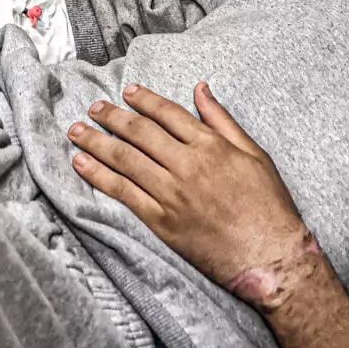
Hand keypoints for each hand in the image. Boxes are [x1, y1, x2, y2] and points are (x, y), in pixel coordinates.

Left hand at [72, 83, 318, 296]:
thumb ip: (222, 121)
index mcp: (211, 146)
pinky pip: (124, 194)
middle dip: (112, 117)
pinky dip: (99, 177)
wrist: (272, 258)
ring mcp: (172, 194)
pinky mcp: (162, 223)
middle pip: (139, 133)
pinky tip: (82, 165)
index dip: (143, 100)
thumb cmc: (270, 206)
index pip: (167, 114)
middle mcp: (187, 165)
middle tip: (93, 108)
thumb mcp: (255, 154)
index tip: (126, 93)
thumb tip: (200, 89)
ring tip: (76, 131)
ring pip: (125, 160)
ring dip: (96, 142)